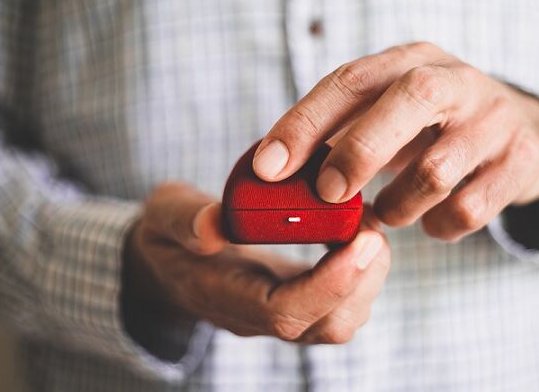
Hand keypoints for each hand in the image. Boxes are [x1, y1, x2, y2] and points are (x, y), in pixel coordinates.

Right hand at [123, 183, 389, 345]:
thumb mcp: (164, 214)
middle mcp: (257, 316)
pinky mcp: (298, 300)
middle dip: (362, 278)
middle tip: (374, 226)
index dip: (329, 284)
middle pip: (325, 324)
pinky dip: (361, 269)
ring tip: (369, 224)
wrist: (171, 257)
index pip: (284, 312)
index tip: (361, 240)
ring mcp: (280, 313)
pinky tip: (357, 231)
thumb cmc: (169, 233)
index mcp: (222, 296)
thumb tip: (213, 225)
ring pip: (340, 319)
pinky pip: (341, 302)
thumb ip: (184, 219)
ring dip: (367, 275)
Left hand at [253, 42, 538, 240]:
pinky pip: (468, 210)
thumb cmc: (433, 125)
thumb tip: (273, 173)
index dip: (304, 123)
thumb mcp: (389, 111)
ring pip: (436, 171)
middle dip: (358, 152)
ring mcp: (495, 119)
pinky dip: (438, 226)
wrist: (525, 130)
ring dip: (397, 205)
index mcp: (410, 60)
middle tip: (328, 194)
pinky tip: (431, 221)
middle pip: (408, 101)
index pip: (351, 81)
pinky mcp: (521, 160)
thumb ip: (337, 133)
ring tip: (387, 211)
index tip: (268, 166)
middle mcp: (456, 80)